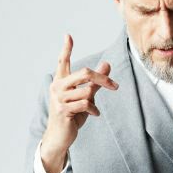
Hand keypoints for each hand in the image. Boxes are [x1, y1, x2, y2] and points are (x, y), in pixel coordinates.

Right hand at [42, 33, 118, 155]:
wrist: (59, 136)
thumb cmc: (72, 115)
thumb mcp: (85, 96)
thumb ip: (95, 82)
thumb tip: (107, 64)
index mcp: (60, 81)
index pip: (63, 62)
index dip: (66, 49)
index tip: (68, 36)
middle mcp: (57, 87)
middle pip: (84, 73)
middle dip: (102, 79)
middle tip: (115, 86)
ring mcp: (59, 99)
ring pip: (87, 91)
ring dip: (94, 101)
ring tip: (92, 108)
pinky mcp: (64, 110)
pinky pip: (85, 104)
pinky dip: (93, 110)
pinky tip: (95, 114)